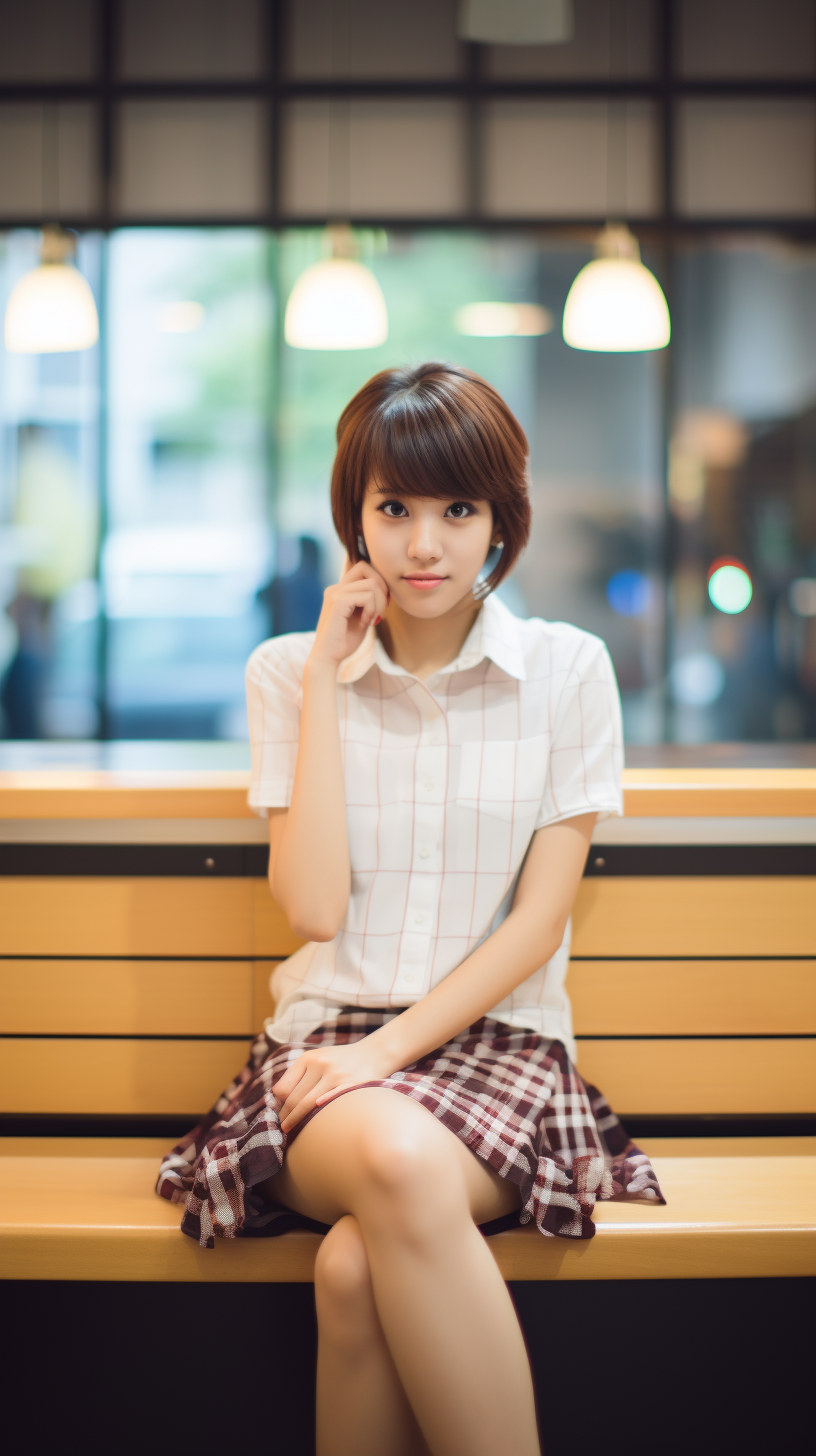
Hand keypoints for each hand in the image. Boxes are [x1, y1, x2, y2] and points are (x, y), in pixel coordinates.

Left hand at [272, 1038, 395, 1132]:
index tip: (278, 1112)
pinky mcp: (351, 1085)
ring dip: (296, 1120)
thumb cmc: (341, 1060)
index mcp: (308, 1057)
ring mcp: (336, 1075)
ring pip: (307, 1104)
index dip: (279, 1104)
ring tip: (291, 1129)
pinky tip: (314, 1124)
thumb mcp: (318, 1057)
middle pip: (294, 1098)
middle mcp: (320, 1064)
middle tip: (283, 1126)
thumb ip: (299, 1073)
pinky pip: (328, 1104)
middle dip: (286, 1116)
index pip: (283, 1088)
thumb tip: (276, 1095)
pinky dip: (318, 1115)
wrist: (374, 1053)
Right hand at [307, 558, 389, 669]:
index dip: (378, 581)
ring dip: (379, 603)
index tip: (380, 604)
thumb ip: (368, 602)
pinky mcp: (338, 602)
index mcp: (339, 590)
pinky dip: (372, 610)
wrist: (327, 658)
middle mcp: (335, 588)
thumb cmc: (344, 641)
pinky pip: (367, 596)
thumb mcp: (361, 617)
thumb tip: (386, 589)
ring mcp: (335, 593)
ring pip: (371, 583)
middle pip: (367, 568)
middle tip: (381, 610)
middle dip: (382, 588)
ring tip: (372, 619)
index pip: (363, 567)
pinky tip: (366, 623)